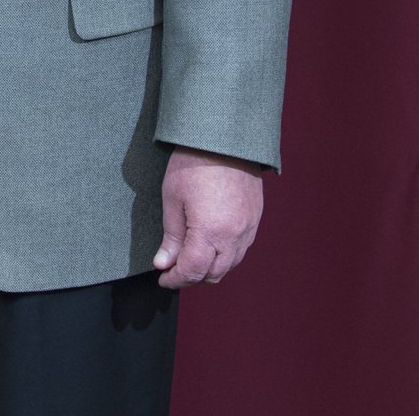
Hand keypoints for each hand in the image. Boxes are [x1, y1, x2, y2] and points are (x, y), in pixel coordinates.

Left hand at [153, 145, 264, 287]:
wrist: (225, 139)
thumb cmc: (193, 164)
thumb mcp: (172, 198)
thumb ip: (171, 237)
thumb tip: (163, 264)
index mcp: (210, 232)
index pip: (193, 271)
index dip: (176, 279)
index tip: (163, 279)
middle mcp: (234, 236)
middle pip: (214, 274)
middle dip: (192, 278)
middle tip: (173, 272)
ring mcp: (248, 229)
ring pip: (230, 265)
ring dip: (210, 270)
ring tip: (190, 261)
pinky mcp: (255, 220)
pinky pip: (241, 250)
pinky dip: (225, 256)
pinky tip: (210, 247)